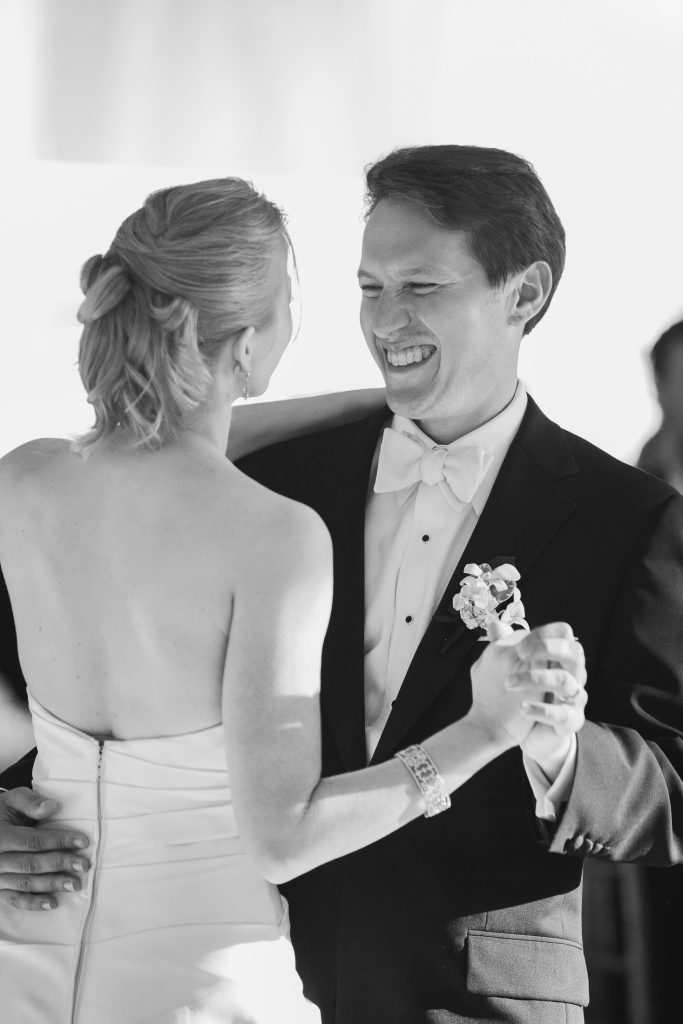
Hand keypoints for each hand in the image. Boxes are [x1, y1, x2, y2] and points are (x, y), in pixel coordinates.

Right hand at [0, 788, 89, 910]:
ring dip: (51, 885)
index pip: (33, 840)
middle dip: (60, 864)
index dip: (59, 841)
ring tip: (74, 884)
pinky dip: (33, 903)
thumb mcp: (12, 801)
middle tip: (83, 865)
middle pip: (31, 863)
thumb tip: (51, 807)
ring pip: (25, 883)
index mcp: (1, 835)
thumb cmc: (2, 813)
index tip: (82, 841)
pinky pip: (14, 899)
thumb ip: (30, 802)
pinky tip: (51, 903)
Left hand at [469, 621, 584, 749]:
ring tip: (509, 684)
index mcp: (560, 658)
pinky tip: (522, 708)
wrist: (530, 732)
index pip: (563, 635)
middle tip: (520, 654)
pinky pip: (563, 714)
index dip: (544, 635)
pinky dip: (542, 710)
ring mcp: (575, 698)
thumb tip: (494, 624)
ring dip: (536, 679)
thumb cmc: (524, 695)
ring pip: (566, 681)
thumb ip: (505, 646)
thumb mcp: (512, 669)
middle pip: (574, 652)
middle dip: (548, 648)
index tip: (519, 645)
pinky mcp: (572, 720)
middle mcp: (573, 674)